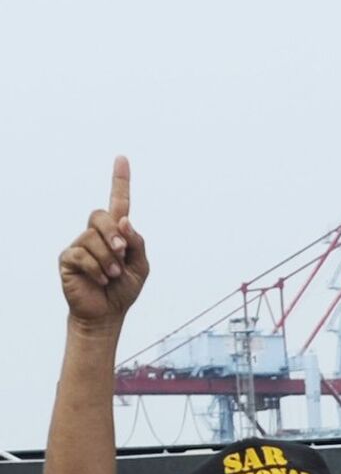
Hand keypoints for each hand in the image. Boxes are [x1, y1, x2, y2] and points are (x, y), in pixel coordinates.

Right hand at [58, 157, 148, 326]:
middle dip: (114, 234)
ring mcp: (79, 244)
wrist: (106, 314)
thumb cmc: (122, 290)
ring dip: (108, 260)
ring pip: (92, 238)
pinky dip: (97, 270)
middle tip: (122, 254)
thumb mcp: (140, 268)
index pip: (117, 203)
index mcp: (116, 234)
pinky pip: (82, 255)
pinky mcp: (68, 258)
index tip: (122, 159)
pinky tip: (99, 280)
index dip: (120, 182)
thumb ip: (137, 243)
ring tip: (112, 276)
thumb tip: (125, 221)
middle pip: (100, 216)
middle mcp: (95, 234)